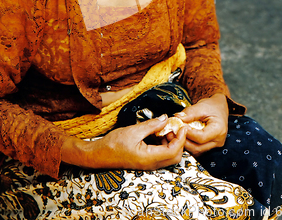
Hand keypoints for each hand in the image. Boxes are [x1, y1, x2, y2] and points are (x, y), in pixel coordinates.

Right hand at [62, 114, 187, 169]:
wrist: (99, 154)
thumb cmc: (113, 144)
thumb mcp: (133, 130)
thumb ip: (151, 125)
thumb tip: (166, 118)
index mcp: (148, 158)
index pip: (174, 151)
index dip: (181, 138)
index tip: (182, 126)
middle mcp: (151, 164)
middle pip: (175, 156)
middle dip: (179, 141)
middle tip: (174, 127)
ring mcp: (149, 164)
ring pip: (169, 156)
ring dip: (172, 142)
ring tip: (164, 128)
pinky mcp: (146, 161)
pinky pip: (161, 155)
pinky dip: (164, 144)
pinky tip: (157, 134)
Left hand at [171, 94, 228, 157]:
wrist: (219, 107)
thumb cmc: (212, 106)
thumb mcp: (201, 106)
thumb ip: (189, 113)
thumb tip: (177, 118)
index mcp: (218, 130)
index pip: (201, 137)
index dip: (189, 133)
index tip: (180, 127)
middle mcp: (218, 141)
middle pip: (198, 147)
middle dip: (184, 140)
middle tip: (173, 132)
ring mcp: (214, 145)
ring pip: (196, 151)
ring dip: (185, 143)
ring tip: (176, 134)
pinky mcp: (208, 146)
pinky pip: (196, 149)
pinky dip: (188, 144)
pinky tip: (182, 136)